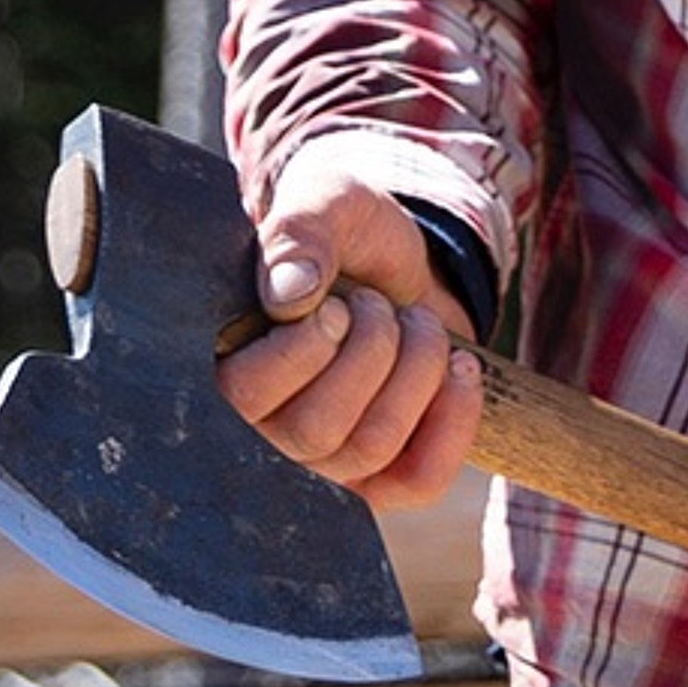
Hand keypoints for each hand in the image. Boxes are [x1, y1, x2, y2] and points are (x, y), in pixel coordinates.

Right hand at [216, 144, 485, 509]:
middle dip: (373, 351)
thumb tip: (287, 295)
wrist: (403, 260)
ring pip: (371, 447)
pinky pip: (417, 482)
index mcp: (225, 361)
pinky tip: (462, 369)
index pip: (246, 393)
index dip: (307, 345)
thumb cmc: (348, 234)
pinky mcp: (384, 469)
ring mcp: (325, 457)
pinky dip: (453, 423)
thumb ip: (300, 234)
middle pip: (316, 430)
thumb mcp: (325, 205)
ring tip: (419, 325)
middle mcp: (264, 426)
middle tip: (382, 307)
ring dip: (417, 372)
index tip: (336, 301)